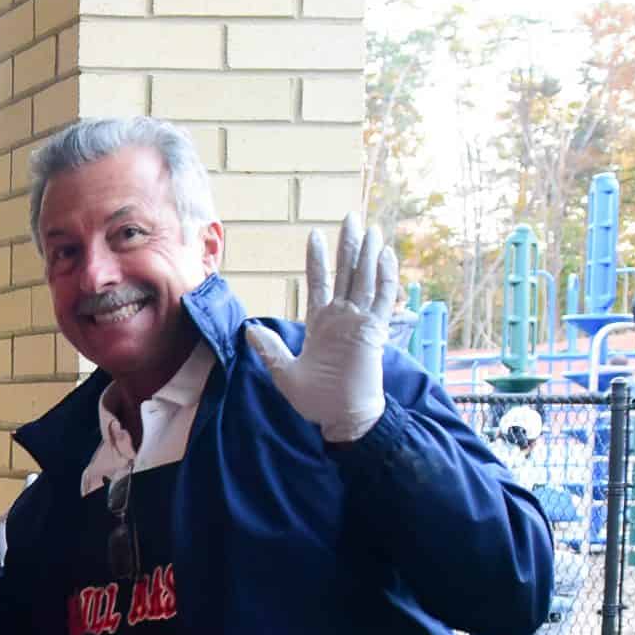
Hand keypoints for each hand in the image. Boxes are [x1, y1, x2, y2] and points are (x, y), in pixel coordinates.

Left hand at [242, 212, 398, 443]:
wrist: (341, 417)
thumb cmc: (316, 400)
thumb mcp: (284, 373)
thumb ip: (269, 349)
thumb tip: (248, 328)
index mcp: (321, 323)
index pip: (320, 282)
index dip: (317, 259)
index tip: (314, 234)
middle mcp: (342, 317)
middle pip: (346, 272)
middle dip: (349, 245)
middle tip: (350, 216)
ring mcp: (360, 322)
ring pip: (365, 279)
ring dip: (367, 254)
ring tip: (370, 228)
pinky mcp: (375, 331)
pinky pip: (383, 299)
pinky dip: (385, 277)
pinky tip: (385, 256)